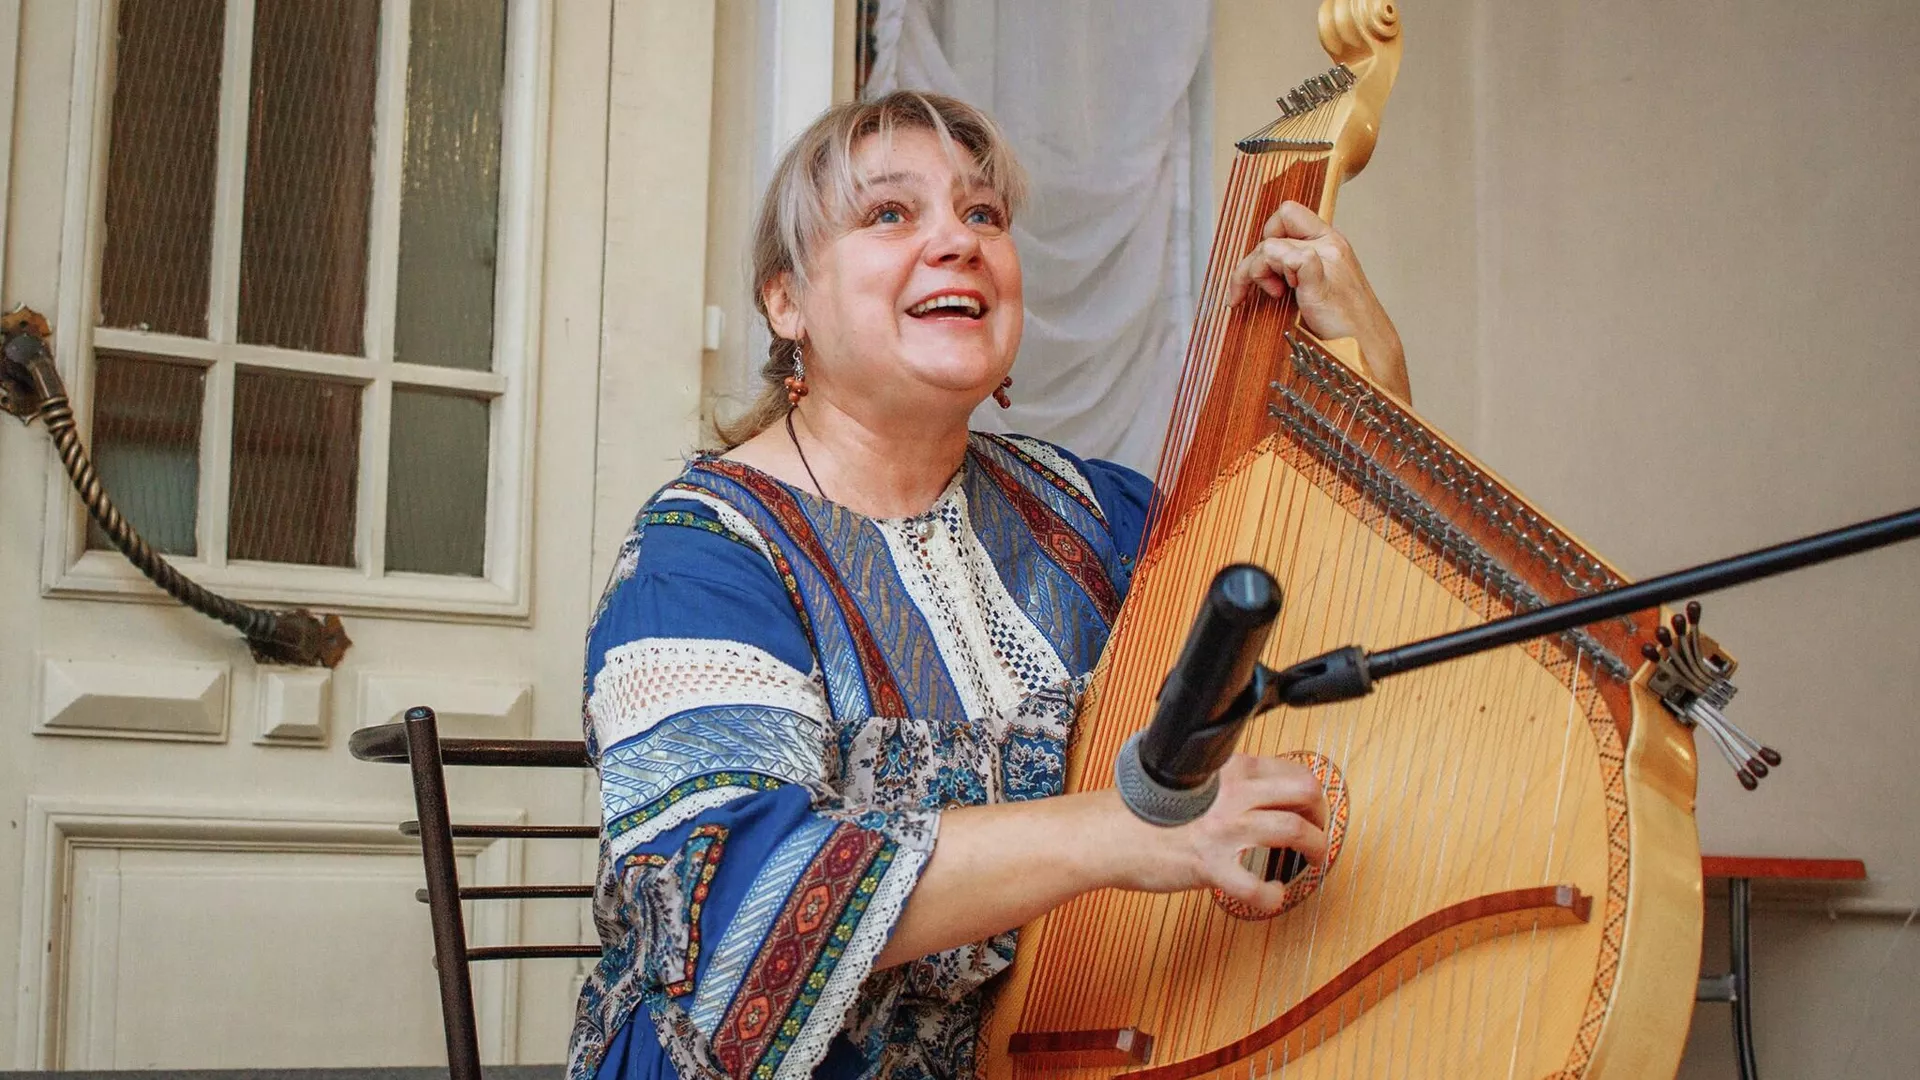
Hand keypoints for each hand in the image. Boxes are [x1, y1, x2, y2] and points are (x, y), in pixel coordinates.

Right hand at [1114, 753, 1329, 912]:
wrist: (1107, 832)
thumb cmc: (1140, 808)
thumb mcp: (1189, 776)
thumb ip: (1222, 779)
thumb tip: (1251, 789)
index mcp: (1228, 768)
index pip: (1290, 770)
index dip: (1308, 794)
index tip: (1308, 810)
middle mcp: (1232, 793)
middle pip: (1305, 792)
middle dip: (1321, 815)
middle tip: (1317, 834)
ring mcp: (1223, 828)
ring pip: (1294, 831)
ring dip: (1316, 848)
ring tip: (1313, 862)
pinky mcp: (1210, 865)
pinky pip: (1257, 887)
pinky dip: (1274, 896)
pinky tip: (1273, 896)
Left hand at [1225, 201, 1409, 399]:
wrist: (1367, 351)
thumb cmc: (1341, 325)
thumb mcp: (1317, 286)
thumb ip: (1295, 268)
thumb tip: (1259, 265)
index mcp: (1330, 241)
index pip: (1288, 212)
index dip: (1268, 234)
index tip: (1265, 266)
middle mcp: (1330, 244)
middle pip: (1273, 229)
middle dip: (1253, 260)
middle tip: (1257, 290)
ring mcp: (1328, 261)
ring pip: (1270, 245)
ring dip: (1256, 272)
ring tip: (1271, 296)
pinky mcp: (1322, 282)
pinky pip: (1291, 259)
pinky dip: (1270, 275)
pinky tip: (1277, 297)